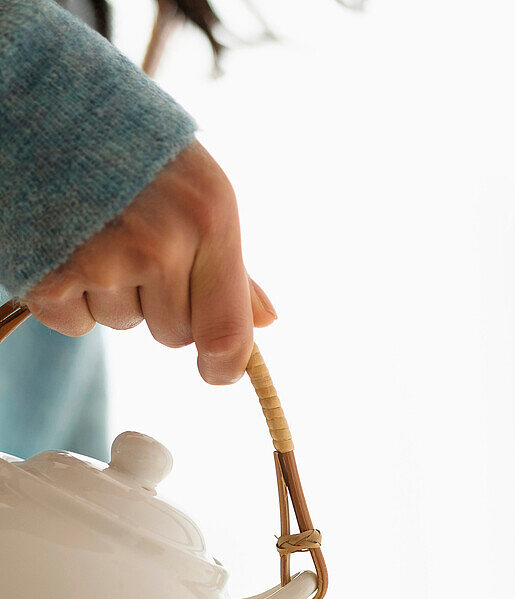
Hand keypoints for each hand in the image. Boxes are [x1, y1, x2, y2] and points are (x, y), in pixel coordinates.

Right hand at [25, 140, 275, 384]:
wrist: (37, 96)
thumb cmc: (126, 142)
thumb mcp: (194, 186)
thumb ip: (228, 262)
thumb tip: (264, 322)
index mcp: (210, 216)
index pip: (228, 331)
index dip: (225, 365)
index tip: (218, 372)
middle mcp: (162, 242)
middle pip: (174, 334)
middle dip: (159, 303)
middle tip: (133, 243)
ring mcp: (104, 261)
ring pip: (123, 323)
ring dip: (111, 293)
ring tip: (94, 230)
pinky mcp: (51, 277)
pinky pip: (74, 323)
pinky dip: (68, 296)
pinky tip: (64, 243)